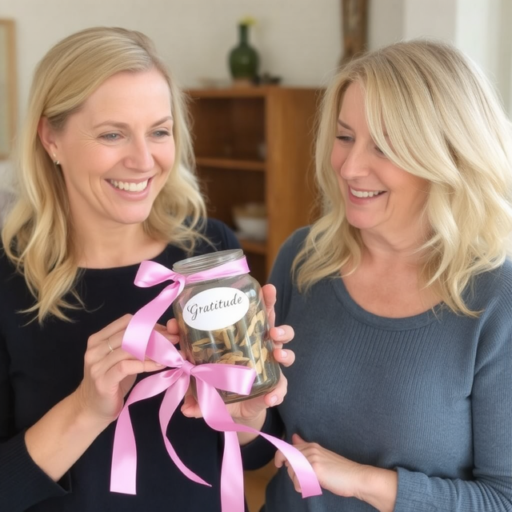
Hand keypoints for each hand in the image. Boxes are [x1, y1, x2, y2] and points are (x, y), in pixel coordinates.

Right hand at [73, 314, 164, 423]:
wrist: (90, 410)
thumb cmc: (111, 383)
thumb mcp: (121, 360)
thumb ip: (134, 346)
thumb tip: (162, 334)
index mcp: (98, 339)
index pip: (126, 322)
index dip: (148, 325)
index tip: (166, 331)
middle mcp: (95, 349)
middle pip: (129, 334)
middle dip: (155, 336)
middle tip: (173, 340)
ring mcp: (97, 365)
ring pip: (129, 349)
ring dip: (153, 350)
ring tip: (170, 353)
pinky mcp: (103, 381)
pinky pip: (127, 366)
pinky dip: (146, 364)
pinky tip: (160, 365)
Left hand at [166, 283, 294, 425]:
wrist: (236, 407)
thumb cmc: (221, 381)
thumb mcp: (205, 380)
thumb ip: (195, 389)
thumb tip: (185, 408)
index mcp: (245, 335)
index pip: (256, 312)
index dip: (265, 300)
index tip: (267, 288)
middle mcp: (261, 346)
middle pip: (274, 325)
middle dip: (277, 321)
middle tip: (272, 329)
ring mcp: (271, 366)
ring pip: (286, 351)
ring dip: (284, 351)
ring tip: (277, 354)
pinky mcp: (277, 386)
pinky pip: (282, 387)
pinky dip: (277, 392)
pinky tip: (271, 397)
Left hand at [275, 433, 365, 497]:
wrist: (356, 477)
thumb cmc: (339, 470)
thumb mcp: (321, 455)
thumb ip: (306, 448)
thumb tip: (294, 436)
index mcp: (311, 446)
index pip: (287, 447)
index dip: (279, 456)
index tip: (278, 464)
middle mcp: (310, 449)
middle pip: (287, 460)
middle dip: (290, 473)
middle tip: (301, 480)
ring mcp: (312, 459)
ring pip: (291, 471)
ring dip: (296, 481)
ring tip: (308, 484)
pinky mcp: (315, 470)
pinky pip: (298, 480)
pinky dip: (301, 487)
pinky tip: (311, 487)